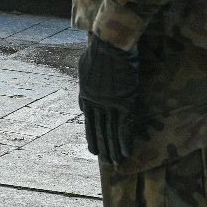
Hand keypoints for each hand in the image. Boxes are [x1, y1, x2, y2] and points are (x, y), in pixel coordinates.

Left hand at [78, 34, 139, 164]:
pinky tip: (125, 153)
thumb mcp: (83, 67)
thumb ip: (83, 85)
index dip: (92, 135)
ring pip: (110, 132)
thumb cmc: (99, 49)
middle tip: (106, 161)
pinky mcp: (123, 103)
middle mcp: (96, 102)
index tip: (94, 148)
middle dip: (102, 147)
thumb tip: (81, 102)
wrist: (110, 43)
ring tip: (115, 163)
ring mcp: (109, 104)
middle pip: (98, 129)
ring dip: (113, 149)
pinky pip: (123, 126)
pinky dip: (124, 141)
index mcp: (86, 94)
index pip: (88, 120)